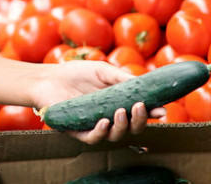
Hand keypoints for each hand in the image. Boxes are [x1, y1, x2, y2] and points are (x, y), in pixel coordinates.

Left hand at [33, 60, 163, 144]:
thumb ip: (123, 78)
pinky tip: (104, 122)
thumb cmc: (76, 73)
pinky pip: (93, 138)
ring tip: (121, 112)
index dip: (151, 113)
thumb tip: (145, 84)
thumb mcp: (103, 71)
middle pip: (131, 128)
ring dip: (122, 126)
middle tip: (140, 107)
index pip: (138, 113)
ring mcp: (94, 125)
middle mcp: (108, 117)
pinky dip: (101, 132)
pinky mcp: (78, 131)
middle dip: (140, 120)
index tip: (162, 109)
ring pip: (114, 135)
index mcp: (117, 103)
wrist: (48, 77)